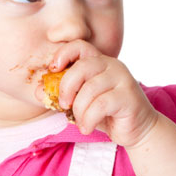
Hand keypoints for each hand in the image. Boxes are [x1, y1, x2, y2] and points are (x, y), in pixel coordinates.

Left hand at [42, 39, 158, 147]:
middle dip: (66, 87)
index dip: (63, 54)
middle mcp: (112, 65)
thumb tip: (38, 91)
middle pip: (82, 66)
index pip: (80, 46)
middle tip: (63, 104)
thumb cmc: (107, 113)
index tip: (53, 71)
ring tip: (80, 122)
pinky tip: (88, 128)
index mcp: (99, 62)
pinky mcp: (129, 96)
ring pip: (90, 89)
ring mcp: (123, 79)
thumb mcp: (81, 103)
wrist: (137, 129)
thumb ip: (62, 95)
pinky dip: (89, 119)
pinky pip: (101, 105)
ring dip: (79, 110)